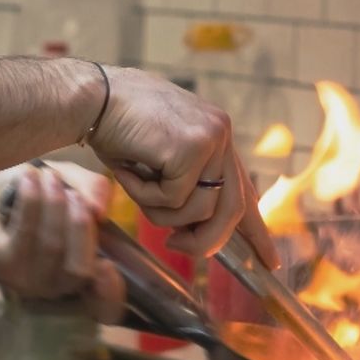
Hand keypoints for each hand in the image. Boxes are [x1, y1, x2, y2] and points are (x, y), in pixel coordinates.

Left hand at [0, 162, 126, 322]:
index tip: (110, 268)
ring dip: (53, 204)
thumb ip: (93, 190)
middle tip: (71, 191)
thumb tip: (99, 212)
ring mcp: (25, 280)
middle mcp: (53, 286)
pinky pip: (25, 234)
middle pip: (80, 268)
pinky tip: (28, 179)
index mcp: (76, 275)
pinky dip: (31, 202)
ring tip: (45, 176)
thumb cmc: (26, 193)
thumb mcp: (70, 184)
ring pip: (53, 247)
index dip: (112, 294)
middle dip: (80, 225)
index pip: (104, 307)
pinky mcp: (0, 264)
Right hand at [87, 66, 279, 268]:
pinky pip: (173, 199)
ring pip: (200, 210)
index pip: (245, 191)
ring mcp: (211, 138)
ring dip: (162, 213)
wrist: (90, 97)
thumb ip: (186, 186)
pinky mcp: (191, 147)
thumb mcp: (162, 160)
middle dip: (205, 240)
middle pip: (232, 210)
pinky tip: (130, 170)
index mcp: (218, 137)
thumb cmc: (116, 129)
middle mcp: (222, 135)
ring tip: (136, 187)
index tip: (270, 262)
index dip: (256, 231)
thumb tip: (196, 228)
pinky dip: (145, 195)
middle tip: (177, 246)